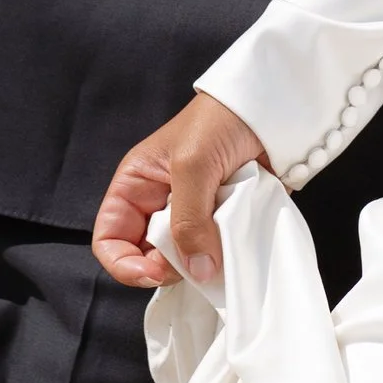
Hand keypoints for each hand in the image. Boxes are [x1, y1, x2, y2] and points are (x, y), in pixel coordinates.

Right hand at [91, 93, 268, 290]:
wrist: (272, 108)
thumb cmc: (220, 120)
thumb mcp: (193, 166)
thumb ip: (189, 221)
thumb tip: (198, 271)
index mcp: (136, 186)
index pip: (110, 239)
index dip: (124, 264)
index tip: (154, 274)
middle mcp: (159, 205)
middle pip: (148, 258)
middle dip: (169, 267)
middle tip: (198, 257)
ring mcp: (193, 216)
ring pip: (186, 260)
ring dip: (203, 261)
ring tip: (222, 242)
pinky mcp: (224, 222)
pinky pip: (219, 253)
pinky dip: (227, 255)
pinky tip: (237, 241)